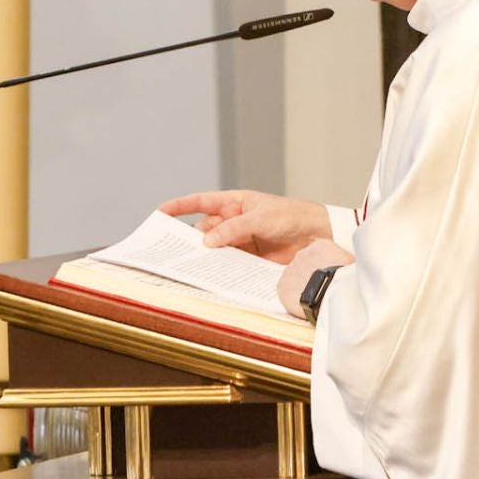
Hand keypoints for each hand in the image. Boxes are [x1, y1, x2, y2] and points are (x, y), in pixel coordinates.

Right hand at [159, 188, 332, 262]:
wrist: (318, 235)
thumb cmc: (292, 216)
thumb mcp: (261, 218)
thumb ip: (234, 229)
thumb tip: (206, 241)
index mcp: (235, 203)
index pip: (202, 202)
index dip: (180, 206)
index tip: (159, 212)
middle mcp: (234, 221)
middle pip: (204, 230)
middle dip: (189, 239)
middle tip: (171, 251)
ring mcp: (241, 241)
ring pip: (215, 249)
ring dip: (204, 257)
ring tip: (188, 267)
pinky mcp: (250, 259)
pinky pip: (229, 263)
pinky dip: (220, 269)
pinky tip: (212, 277)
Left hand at [279, 239, 354, 318]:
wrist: (333, 295)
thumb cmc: (347, 280)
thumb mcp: (353, 263)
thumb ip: (346, 261)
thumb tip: (352, 266)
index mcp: (320, 245)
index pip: (320, 253)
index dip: (325, 266)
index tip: (331, 276)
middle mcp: (303, 254)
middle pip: (306, 264)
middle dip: (312, 275)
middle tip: (323, 288)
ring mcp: (290, 269)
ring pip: (295, 278)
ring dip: (302, 286)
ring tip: (316, 299)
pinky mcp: (282, 286)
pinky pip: (286, 292)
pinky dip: (293, 298)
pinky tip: (305, 304)